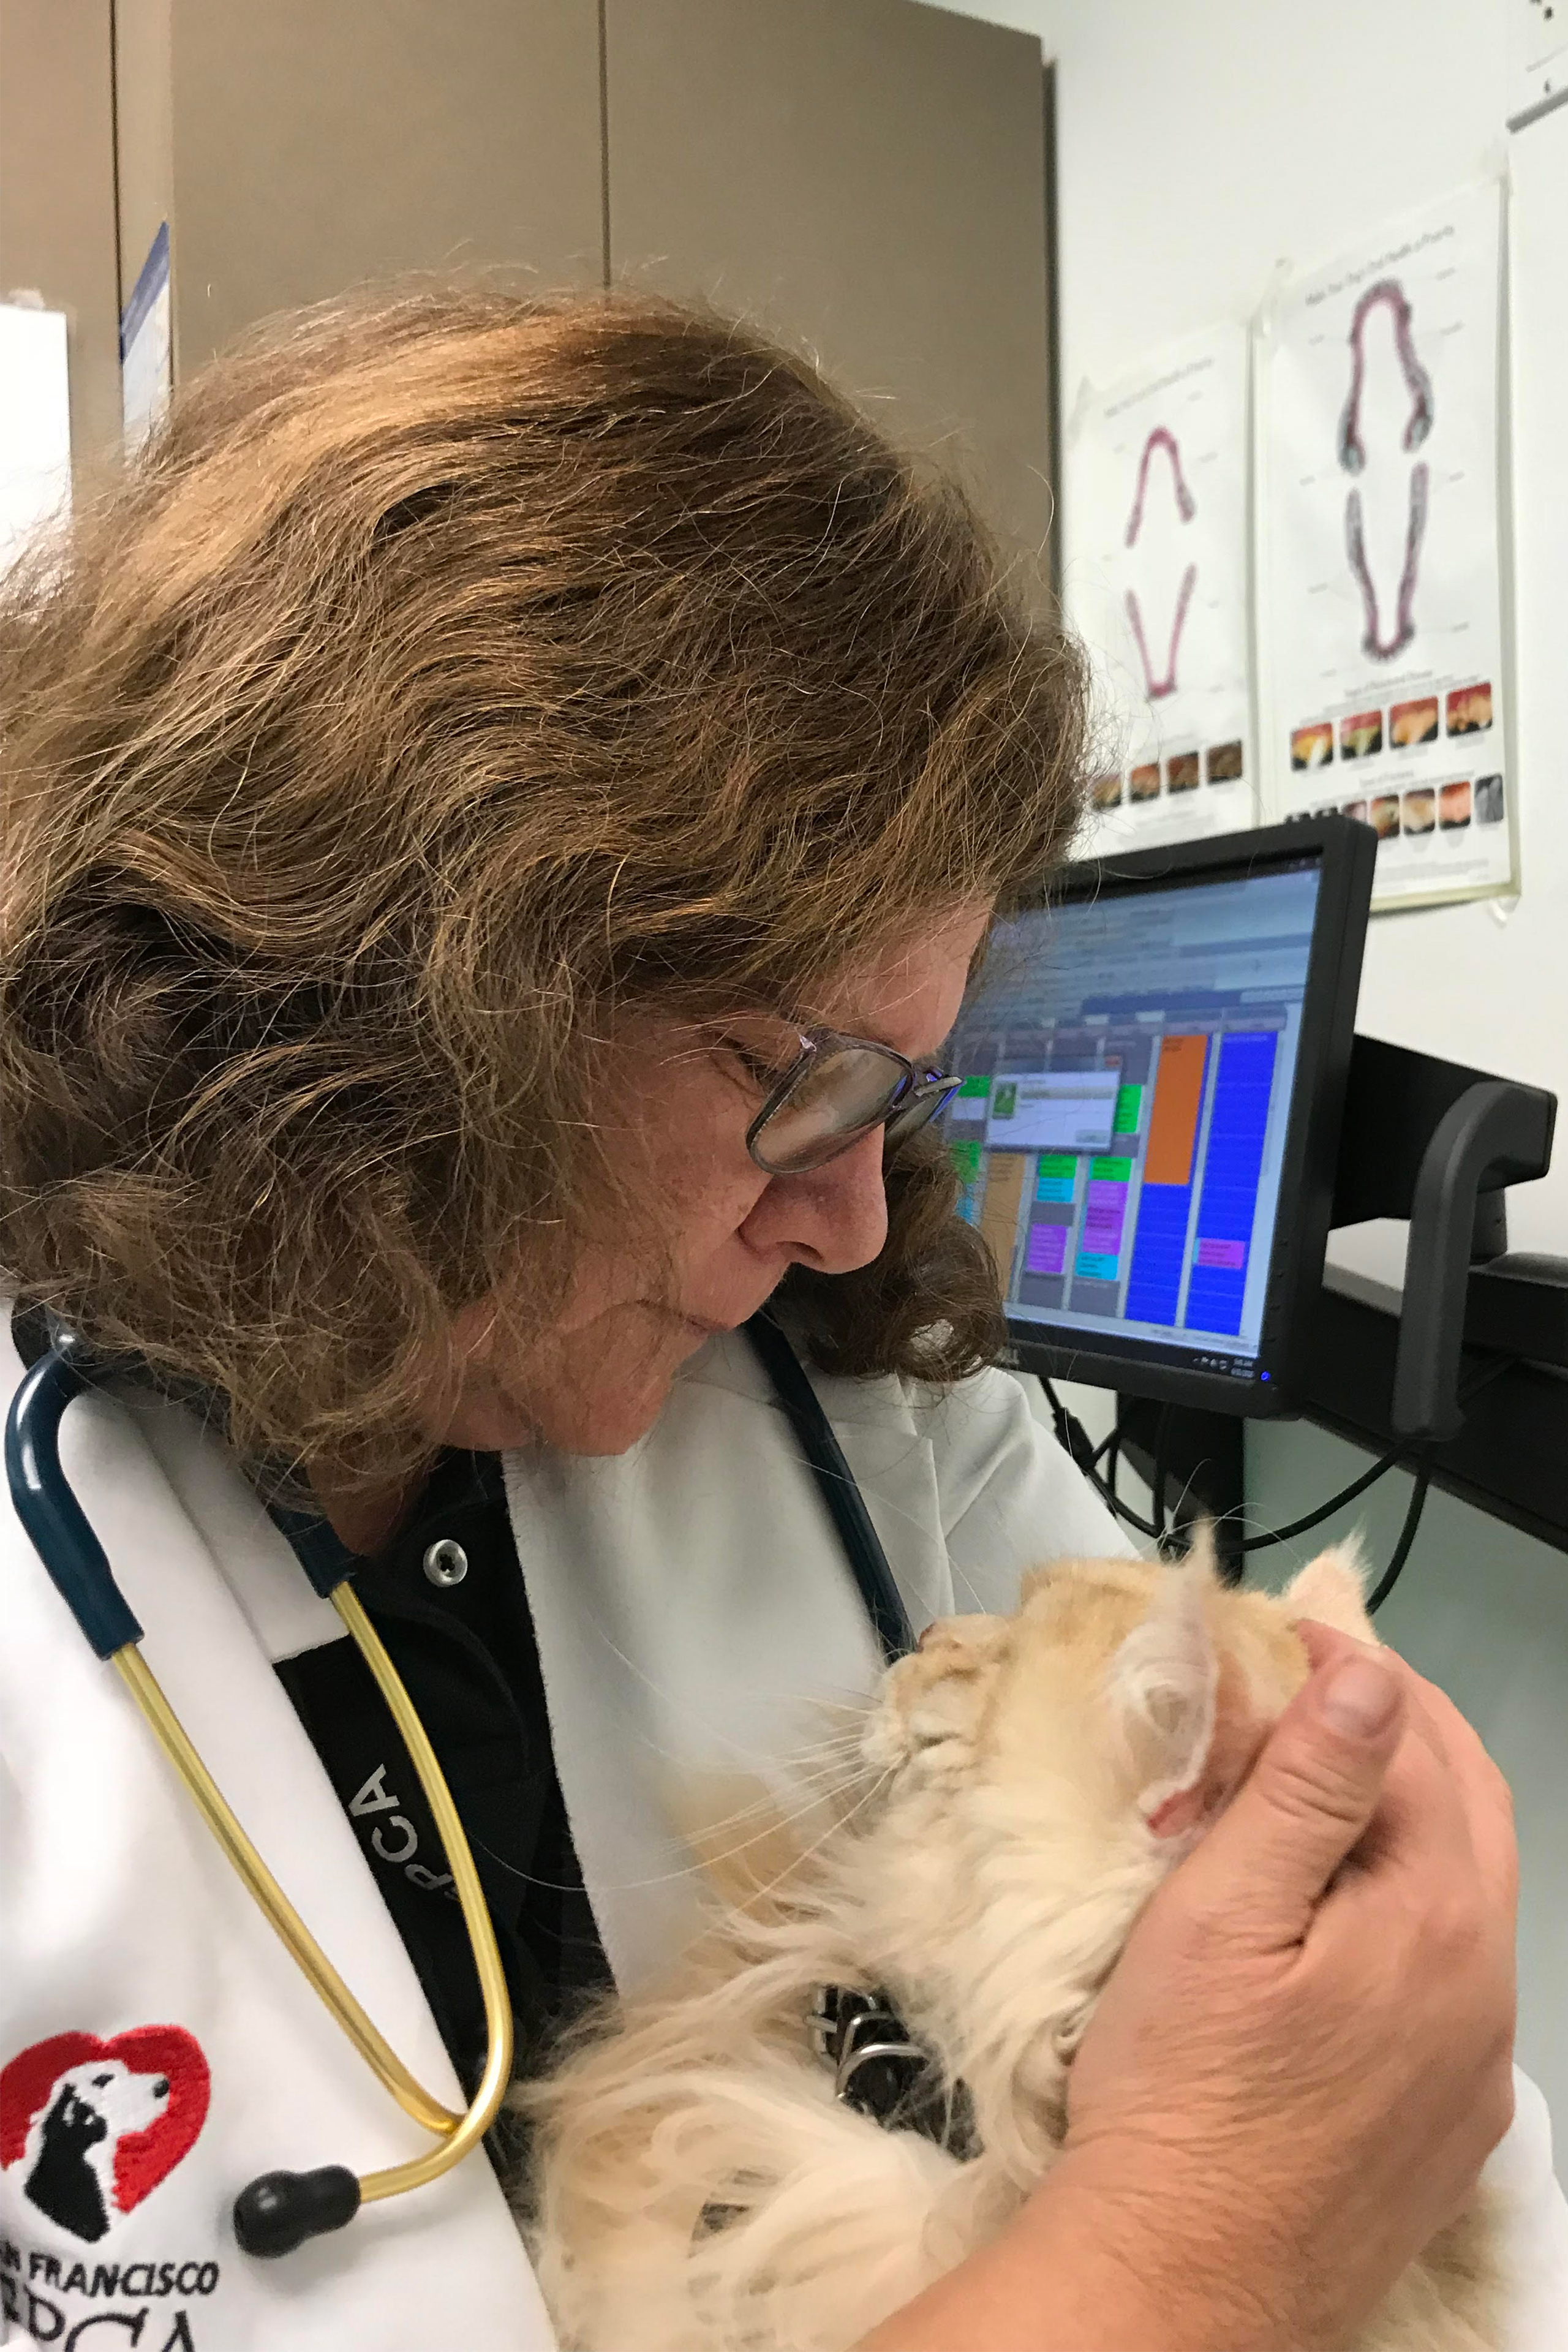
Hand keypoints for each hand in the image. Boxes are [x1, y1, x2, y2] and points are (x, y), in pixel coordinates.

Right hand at [1057, 1624, 1516, 2350]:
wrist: (1181, 2286)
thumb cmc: (1180, 2095)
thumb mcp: (1221, 1916)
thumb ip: (1306, 1790)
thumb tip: (1371, 1677)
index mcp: (1435, 1923)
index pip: (1414, 1748)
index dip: (1347, 1674)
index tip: (1278, 1639)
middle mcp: (1483, 1993)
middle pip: (1468, 1807)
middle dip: (1395, 1728)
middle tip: (1303, 1687)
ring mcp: (1475, 2067)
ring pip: (1464, 1891)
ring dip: (1401, 1816)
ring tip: (1304, 1788)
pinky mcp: (1447, 2124)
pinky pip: (1451, 1977)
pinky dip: (1404, 1906)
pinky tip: (1332, 1917)